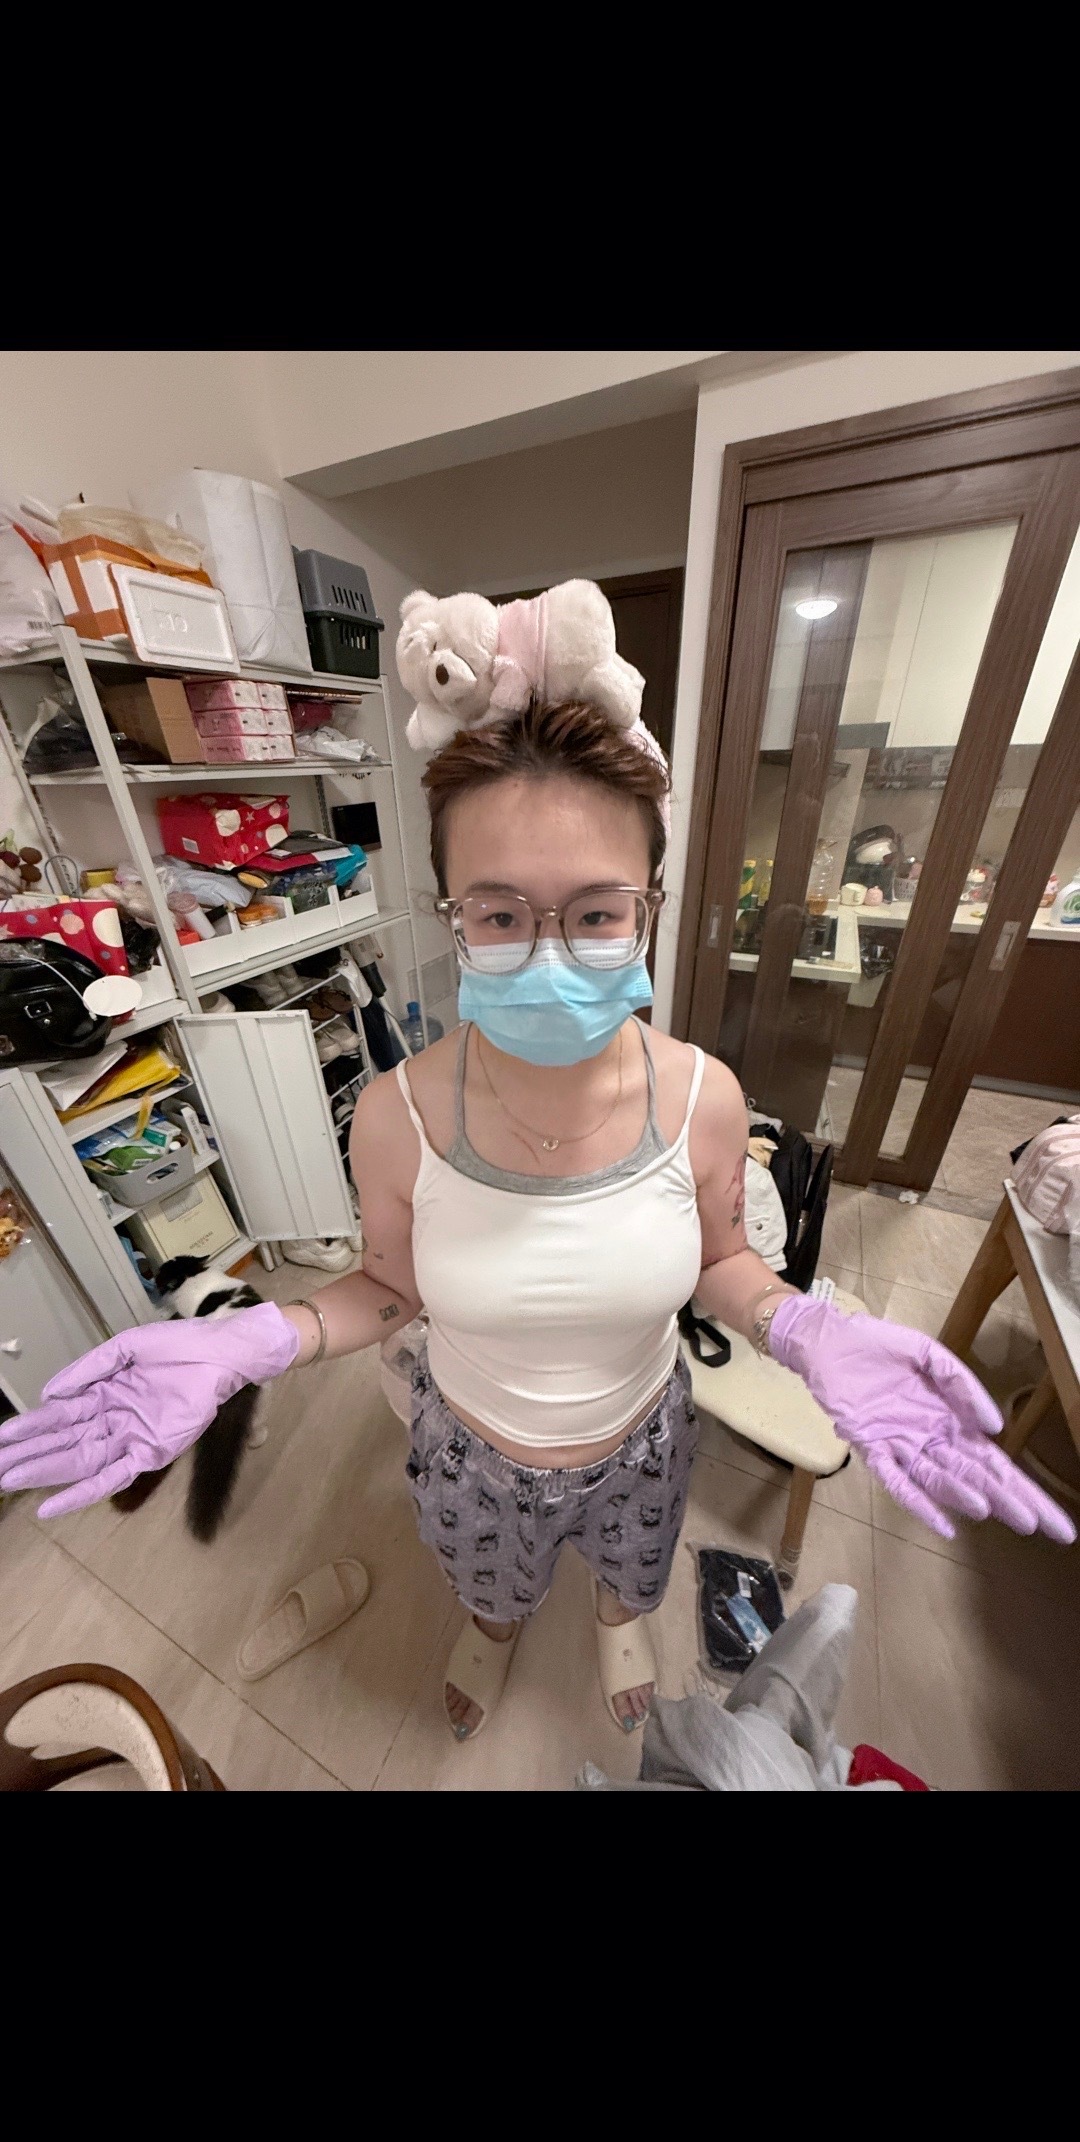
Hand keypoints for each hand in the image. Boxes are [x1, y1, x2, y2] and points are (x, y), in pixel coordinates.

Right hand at [0, 1303, 299, 1519]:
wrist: (221, 1352)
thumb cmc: (179, 1345)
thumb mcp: (126, 1348)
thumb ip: (87, 1369)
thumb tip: (48, 1394)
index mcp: (103, 1392)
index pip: (57, 1416)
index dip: (27, 1429)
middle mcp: (111, 1418)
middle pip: (61, 1443)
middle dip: (26, 1457)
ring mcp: (129, 1438)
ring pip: (76, 1462)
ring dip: (42, 1474)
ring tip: (8, 1481)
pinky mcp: (150, 1454)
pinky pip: (111, 1478)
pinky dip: (80, 1494)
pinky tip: (51, 1506)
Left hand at [768, 1293, 1074, 1544]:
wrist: (829, 1339)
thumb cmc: (879, 1347)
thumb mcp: (930, 1355)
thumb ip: (963, 1386)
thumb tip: (995, 1426)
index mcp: (950, 1420)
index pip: (994, 1461)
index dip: (1022, 1489)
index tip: (1052, 1519)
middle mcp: (931, 1439)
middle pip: (977, 1477)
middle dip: (1009, 1502)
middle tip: (1041, 1528)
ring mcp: (901, 1445)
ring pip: (941, 1479)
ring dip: (966, 1495)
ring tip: (994, 1512)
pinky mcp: (870, 1445)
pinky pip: (897, 1479)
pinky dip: (919, 1501)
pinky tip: (943, 1524)